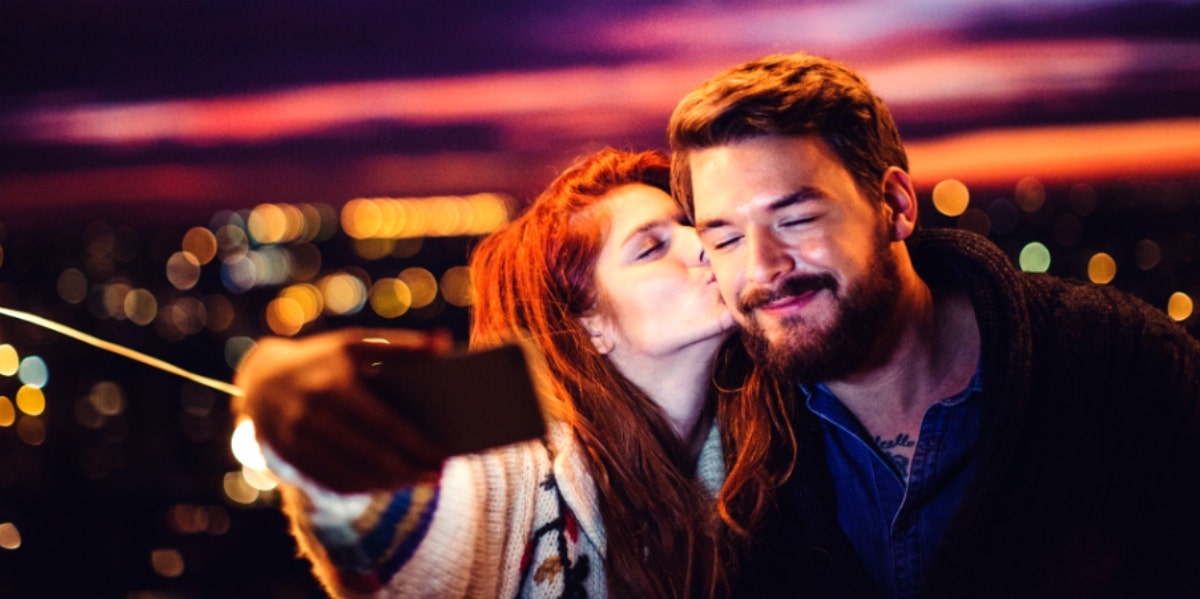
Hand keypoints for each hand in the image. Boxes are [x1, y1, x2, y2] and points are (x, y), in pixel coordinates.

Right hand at [233, 328, 452, 492]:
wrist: (262, 378)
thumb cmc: (323, 359)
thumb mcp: (356, 344)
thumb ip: (402, 345)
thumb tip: (444, 343)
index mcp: (335, 385)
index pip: (385, 424)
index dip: (417, 444)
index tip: (443, 455)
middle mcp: (313, 415)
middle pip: (371, 454)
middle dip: (408, 469)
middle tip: (437, 476)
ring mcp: (298, 441)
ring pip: (352, 473)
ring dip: (389, 482)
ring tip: (417, 480)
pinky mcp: (290, 459)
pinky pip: (332, 482)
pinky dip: (364, 487)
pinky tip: (386, 483)